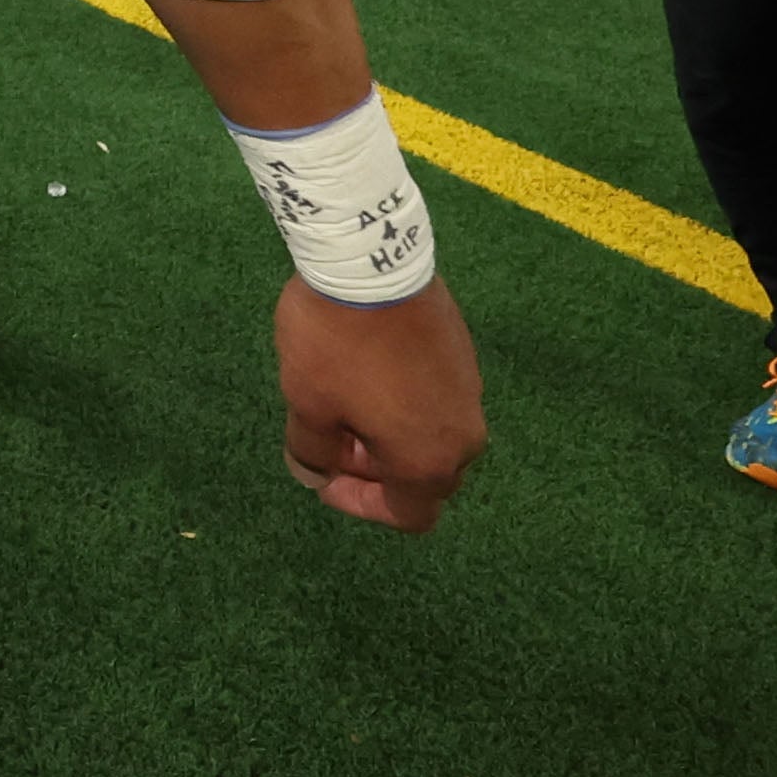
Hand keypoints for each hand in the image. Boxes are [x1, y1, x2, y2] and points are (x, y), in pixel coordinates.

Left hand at [276, 274, 486, 533]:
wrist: (367, 261)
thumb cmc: (334, 345)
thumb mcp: (306, 406)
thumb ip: (312, 452)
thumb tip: (314, 474)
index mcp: (429, 460)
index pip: (408, 515)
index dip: (362, 504)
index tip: (325, 473)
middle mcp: (463, 434)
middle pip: (425, 475)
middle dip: (376, 467)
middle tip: (332, 437)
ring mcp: (469, 389)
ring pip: (431, 433)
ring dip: (390, 430)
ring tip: (342, 397)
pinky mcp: (463, 352)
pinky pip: (437, 395)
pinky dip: (405, 398)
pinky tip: (366, 368)